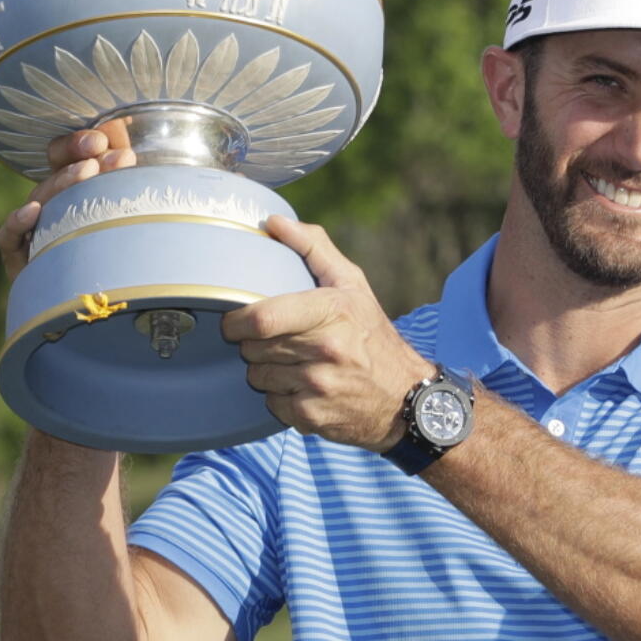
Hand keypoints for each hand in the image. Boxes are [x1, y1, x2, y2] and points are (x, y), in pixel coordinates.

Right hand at [0, 123, 135, 280]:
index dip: (77, 144)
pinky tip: (33, 212)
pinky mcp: (18, 261)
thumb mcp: (135, 214)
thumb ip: (129, 182)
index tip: (105, 139)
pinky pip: (9, 238)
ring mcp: (33, 234)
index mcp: (75, 193)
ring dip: (62, 184)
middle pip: (55, 177)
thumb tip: (132, 143)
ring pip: (39, 201)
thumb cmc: (130, 259)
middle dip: (81, 159)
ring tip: (88, 170)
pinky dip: (17, 223)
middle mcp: (52, 210)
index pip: (64, 157)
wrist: (114, 311)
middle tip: (108, 152)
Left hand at [222, 216, 435, 450]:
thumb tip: (274, 223)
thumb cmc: (372, 334)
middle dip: (254, 344)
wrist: (406, 397)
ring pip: (258, 376)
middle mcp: (326, 349)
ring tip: (293, 363)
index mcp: (332, 310)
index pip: (261, 318)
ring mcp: (319, 387)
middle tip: (276, 340)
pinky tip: (303, 388)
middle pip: (253, 348)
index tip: (234, 320)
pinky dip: (280, 398)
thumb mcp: (352, 284)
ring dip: (266, 370)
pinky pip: (272, 404)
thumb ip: (313, 248)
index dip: (236, 321)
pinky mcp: (312, 417)